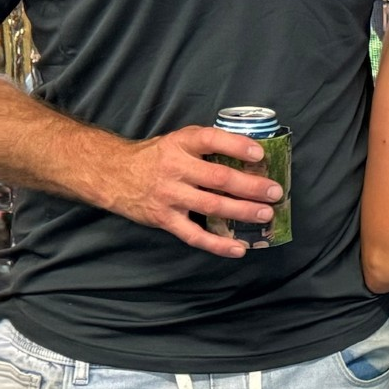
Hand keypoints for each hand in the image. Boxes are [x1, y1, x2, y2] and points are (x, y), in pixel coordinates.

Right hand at [108, 126, 282, 258]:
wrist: (112, 174)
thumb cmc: (156, 156)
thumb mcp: (178, 140)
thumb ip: (208, 144)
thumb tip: (252, 151)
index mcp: (181, 143)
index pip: (211, 140)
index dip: (237, 146)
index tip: (260, 154)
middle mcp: (175, 168)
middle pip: (219, 178)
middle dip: (251, 186)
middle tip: (275, 191)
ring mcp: (170, 195)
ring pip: (212, 205)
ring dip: (243, 212)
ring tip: (266, 214)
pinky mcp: (165, 219)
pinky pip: (195, 235)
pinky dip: (218, 244)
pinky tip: (239, 249)